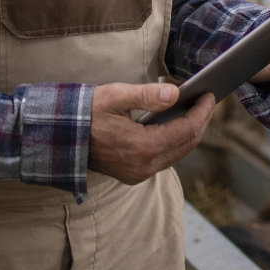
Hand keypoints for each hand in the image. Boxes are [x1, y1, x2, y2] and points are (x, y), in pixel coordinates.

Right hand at [88, 82, 214, 183]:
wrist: (60, 136)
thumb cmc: (86, 112)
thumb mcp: (115, 96)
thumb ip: (147, 95)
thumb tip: (175, 94)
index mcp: (142, 148)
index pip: (186, 130)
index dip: (202, 112)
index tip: (210, 95)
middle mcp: (143, 167)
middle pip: (186, 144)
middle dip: (200, 121)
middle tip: (206, 100)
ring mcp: (138, 174)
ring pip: (177, 153)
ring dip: (189, 132)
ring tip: (195, 109)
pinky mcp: (133, 175)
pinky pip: (164, 159)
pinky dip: (175, 141)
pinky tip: (177, 124)